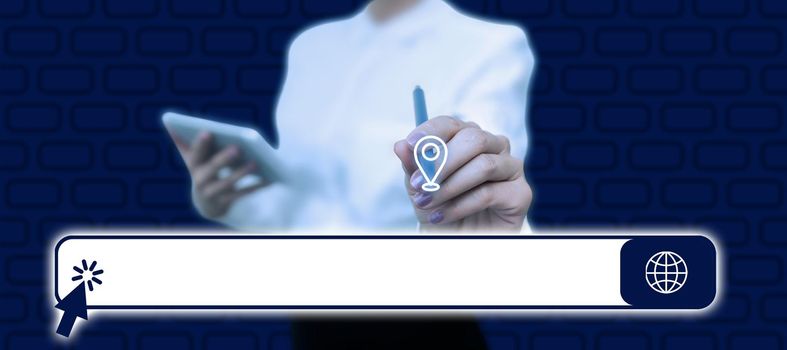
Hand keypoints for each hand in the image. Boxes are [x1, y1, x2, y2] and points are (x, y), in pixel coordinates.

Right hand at [170, 131, 265, 218]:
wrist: (206, 204)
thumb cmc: (202, 171)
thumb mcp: (193, 158)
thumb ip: (184, 141)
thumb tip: (169, 121)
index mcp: (193, 165)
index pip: (195, 153)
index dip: (200, 144)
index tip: (208, 132)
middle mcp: (199, 180)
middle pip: (212, 168)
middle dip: (223, 158)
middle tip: (237, 147)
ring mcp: (212, 193)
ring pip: (227, 183)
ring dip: (241, 173)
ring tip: (255, 163)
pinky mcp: (225, 203)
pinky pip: (240, 195)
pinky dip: (254, 187)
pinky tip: (267, 179)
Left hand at [394, 116, 531, 230]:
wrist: (459, 238)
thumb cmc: (441, 207)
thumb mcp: (420, 188)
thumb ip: (413, 166)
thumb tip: (400, 145)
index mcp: (468, 137)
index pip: (452, 124)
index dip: (431, 132)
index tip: (411, 145)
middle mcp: (494, 146)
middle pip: (474, 139)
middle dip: (442, 162)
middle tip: (418, 184)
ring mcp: (510, 167)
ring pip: (484, 165)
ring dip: (449, 186)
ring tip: (427, 203)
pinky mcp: (520, 193)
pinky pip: (489, 193)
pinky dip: (460, 206)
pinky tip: (442, 216)